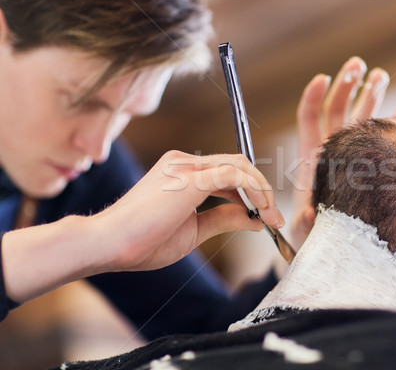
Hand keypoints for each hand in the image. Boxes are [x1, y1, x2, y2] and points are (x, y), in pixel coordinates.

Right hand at [94, 150, 283, 271]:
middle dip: (262, 190)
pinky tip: (261, 211)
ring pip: (240, 166)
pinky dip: (255, 190)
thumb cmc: (143, 241)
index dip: (250, 191)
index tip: (264, 216)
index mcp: (180, 171)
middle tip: (275, 218)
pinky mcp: (190, 177)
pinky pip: (235, 174)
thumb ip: (223, 218)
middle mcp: (183, 161)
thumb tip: (254, 217)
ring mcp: (186, 166)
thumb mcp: (194, 230)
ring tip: (272, 218)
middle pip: (237, 165)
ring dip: (262, 191)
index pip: (227, 172)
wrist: (108, 245)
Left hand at [290, 57, 389, 246]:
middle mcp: (332, 151)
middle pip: (337, 110)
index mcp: (312, 157)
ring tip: (380, 74)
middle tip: (358, 65)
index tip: (322, 78)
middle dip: (347, 86)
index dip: (314, 97)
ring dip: (369, 95)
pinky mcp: (372, 165)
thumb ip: (306, 220)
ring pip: (360, 119)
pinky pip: (380, 137)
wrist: (329, 244)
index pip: (309, 119)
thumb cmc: (312, 234)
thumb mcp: (305, 227)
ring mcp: (353, 156)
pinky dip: (391, 122)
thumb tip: (310, 213)